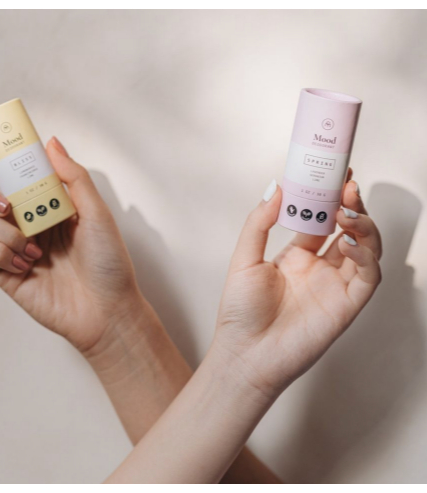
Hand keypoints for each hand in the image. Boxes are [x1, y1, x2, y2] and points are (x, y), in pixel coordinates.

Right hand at [0, 137, 143, 353]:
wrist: (107, 311)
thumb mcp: (98, 215)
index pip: (11, 177)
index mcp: (48, 206)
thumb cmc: (109, 263)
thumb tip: (51, 143)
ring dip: (2, 231)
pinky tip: (27, 265)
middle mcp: (27, 223)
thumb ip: (74, 178)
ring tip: (33, 249)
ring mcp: (13, 248)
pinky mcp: (4, 273)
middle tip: (7, 205)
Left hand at [214, 176, 381, 396]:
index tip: (333, 172)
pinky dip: (366, 255)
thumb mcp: (244, 259)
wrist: (245, 354)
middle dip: (350, 204)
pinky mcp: (347, 305)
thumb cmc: (240, 312)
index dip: (329, 196)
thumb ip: (259, 223)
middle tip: (346, 184)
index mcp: (296, 256)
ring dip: (362, 224)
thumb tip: (275, 187)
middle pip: (346, 228)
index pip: (320, 218)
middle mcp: (319, 267)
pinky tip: (349, 241)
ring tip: (347, 209)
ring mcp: (335, 285)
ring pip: (365, 247)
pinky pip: (368, 275)